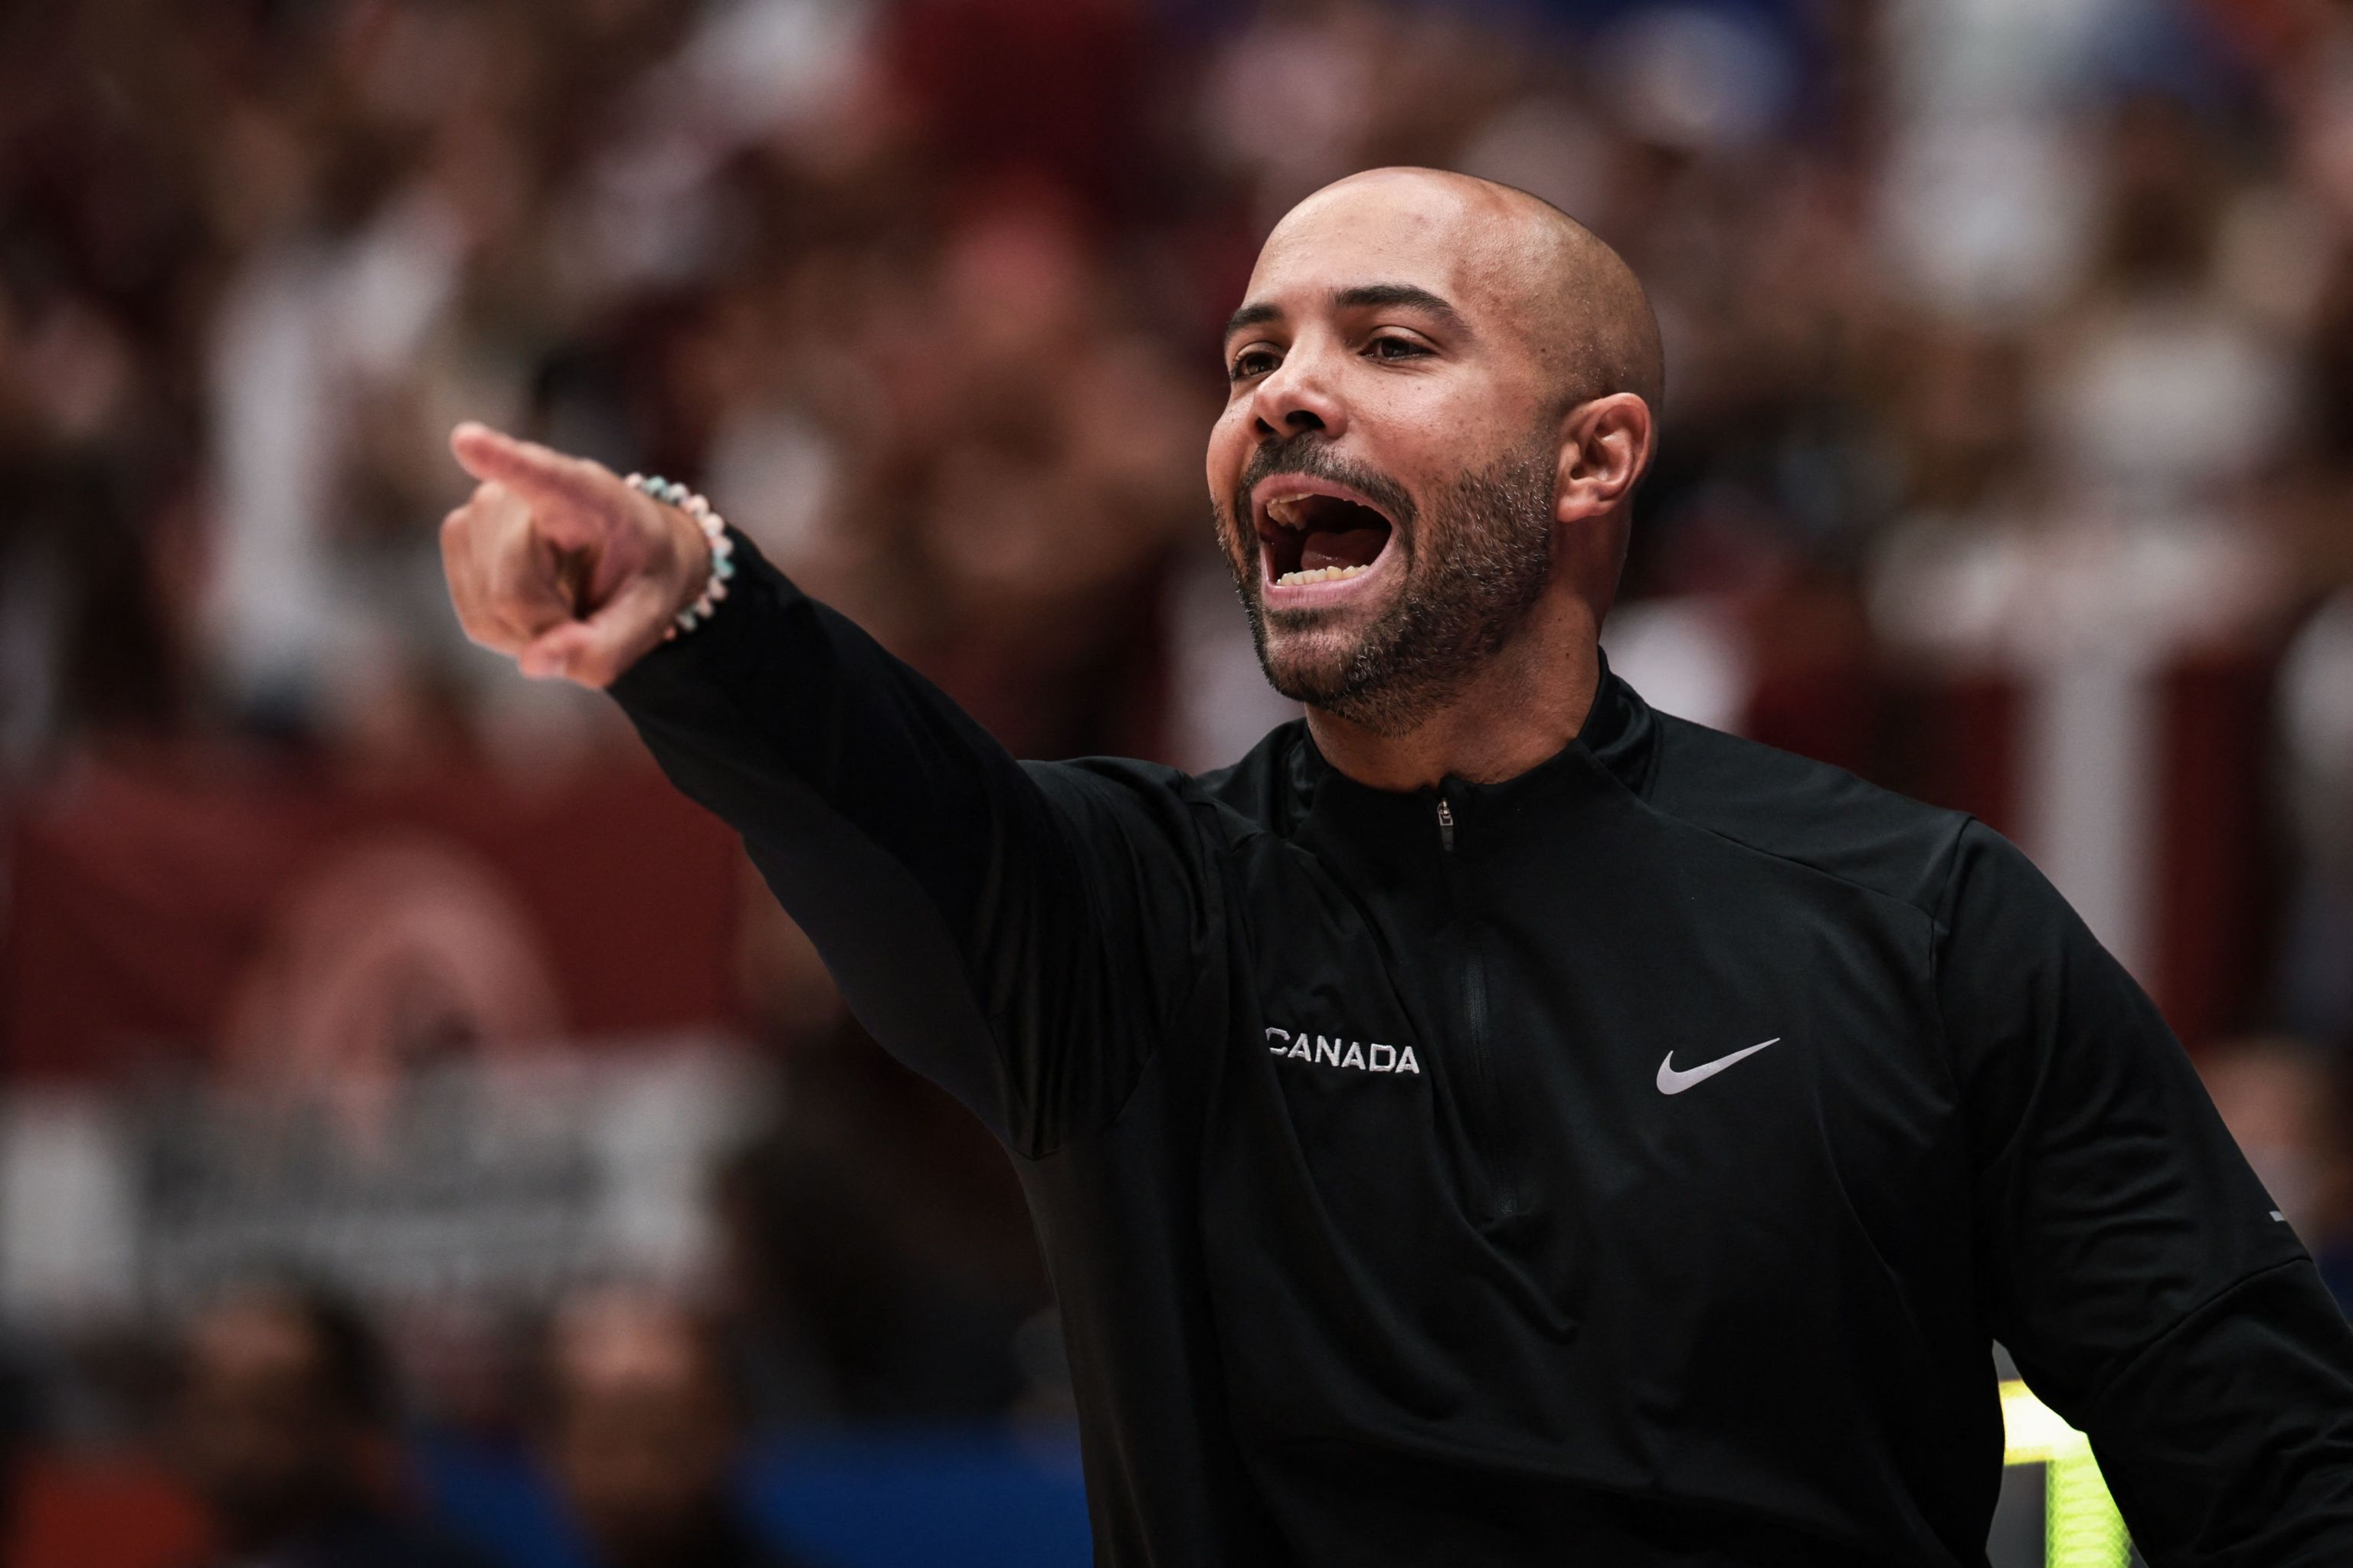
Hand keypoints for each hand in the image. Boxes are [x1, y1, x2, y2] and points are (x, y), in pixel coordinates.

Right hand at [441, 422, 711, 687]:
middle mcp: (521, 492)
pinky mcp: (458, 536)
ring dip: (533, 633)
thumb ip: (605, 648)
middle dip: (553, 628)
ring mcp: (480, 510)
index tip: (468, 441)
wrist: (627, 555)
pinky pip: (476, 618)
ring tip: (568, 604)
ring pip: (490, 609)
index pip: (542, 475)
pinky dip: (511, 633)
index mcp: (586, 493)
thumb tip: (532, 664)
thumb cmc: (641, 576)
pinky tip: (540, 609)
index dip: (502, 461)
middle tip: (591, 618)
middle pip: (515, 591)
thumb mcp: (648, 616)